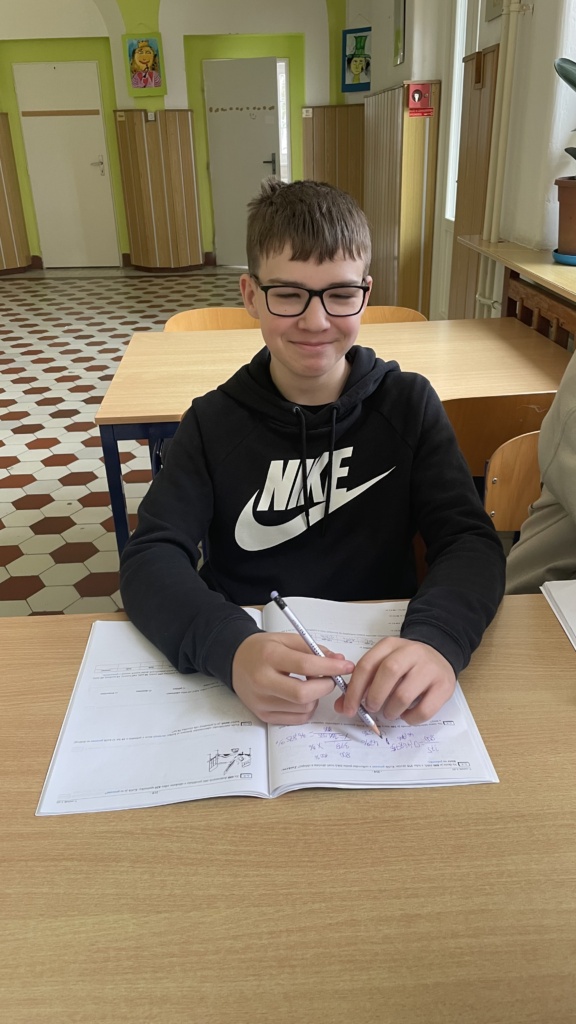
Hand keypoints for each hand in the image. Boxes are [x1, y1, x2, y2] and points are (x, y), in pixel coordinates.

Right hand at [232, 632, 354, 724]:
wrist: (235, 661)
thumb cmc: (262, 649)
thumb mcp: (286, 639)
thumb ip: (313, 649)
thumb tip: (338, 661)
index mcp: (269, 657)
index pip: (305, 665)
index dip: (330, 668)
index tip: (346, 666)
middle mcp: (263, 681)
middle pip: (304, 694)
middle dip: (325, 687)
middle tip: (329, 678)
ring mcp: (262, 701)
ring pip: (304, 708)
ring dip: (315, 697)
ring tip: (309, 683)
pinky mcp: (263, 715)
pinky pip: (297, 719)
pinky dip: (306, 708)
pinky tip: (300, 695)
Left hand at [334, 637, 455, 724]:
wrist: (439, 654)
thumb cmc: (405, 664)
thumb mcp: (382, 664)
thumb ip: (361, 684)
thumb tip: (342, 707)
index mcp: (390, 645)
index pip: (367, 665)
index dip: (354, 690)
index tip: (348, 708)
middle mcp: (411, 652)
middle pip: (388, 673)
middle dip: (375, 697)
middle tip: (372, 708)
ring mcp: (430, 669)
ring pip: (404, 695)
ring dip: (391, 710)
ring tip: (389, 712)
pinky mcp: (444, 686)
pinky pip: (424, 710)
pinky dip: (410, 718)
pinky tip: (406, 714)